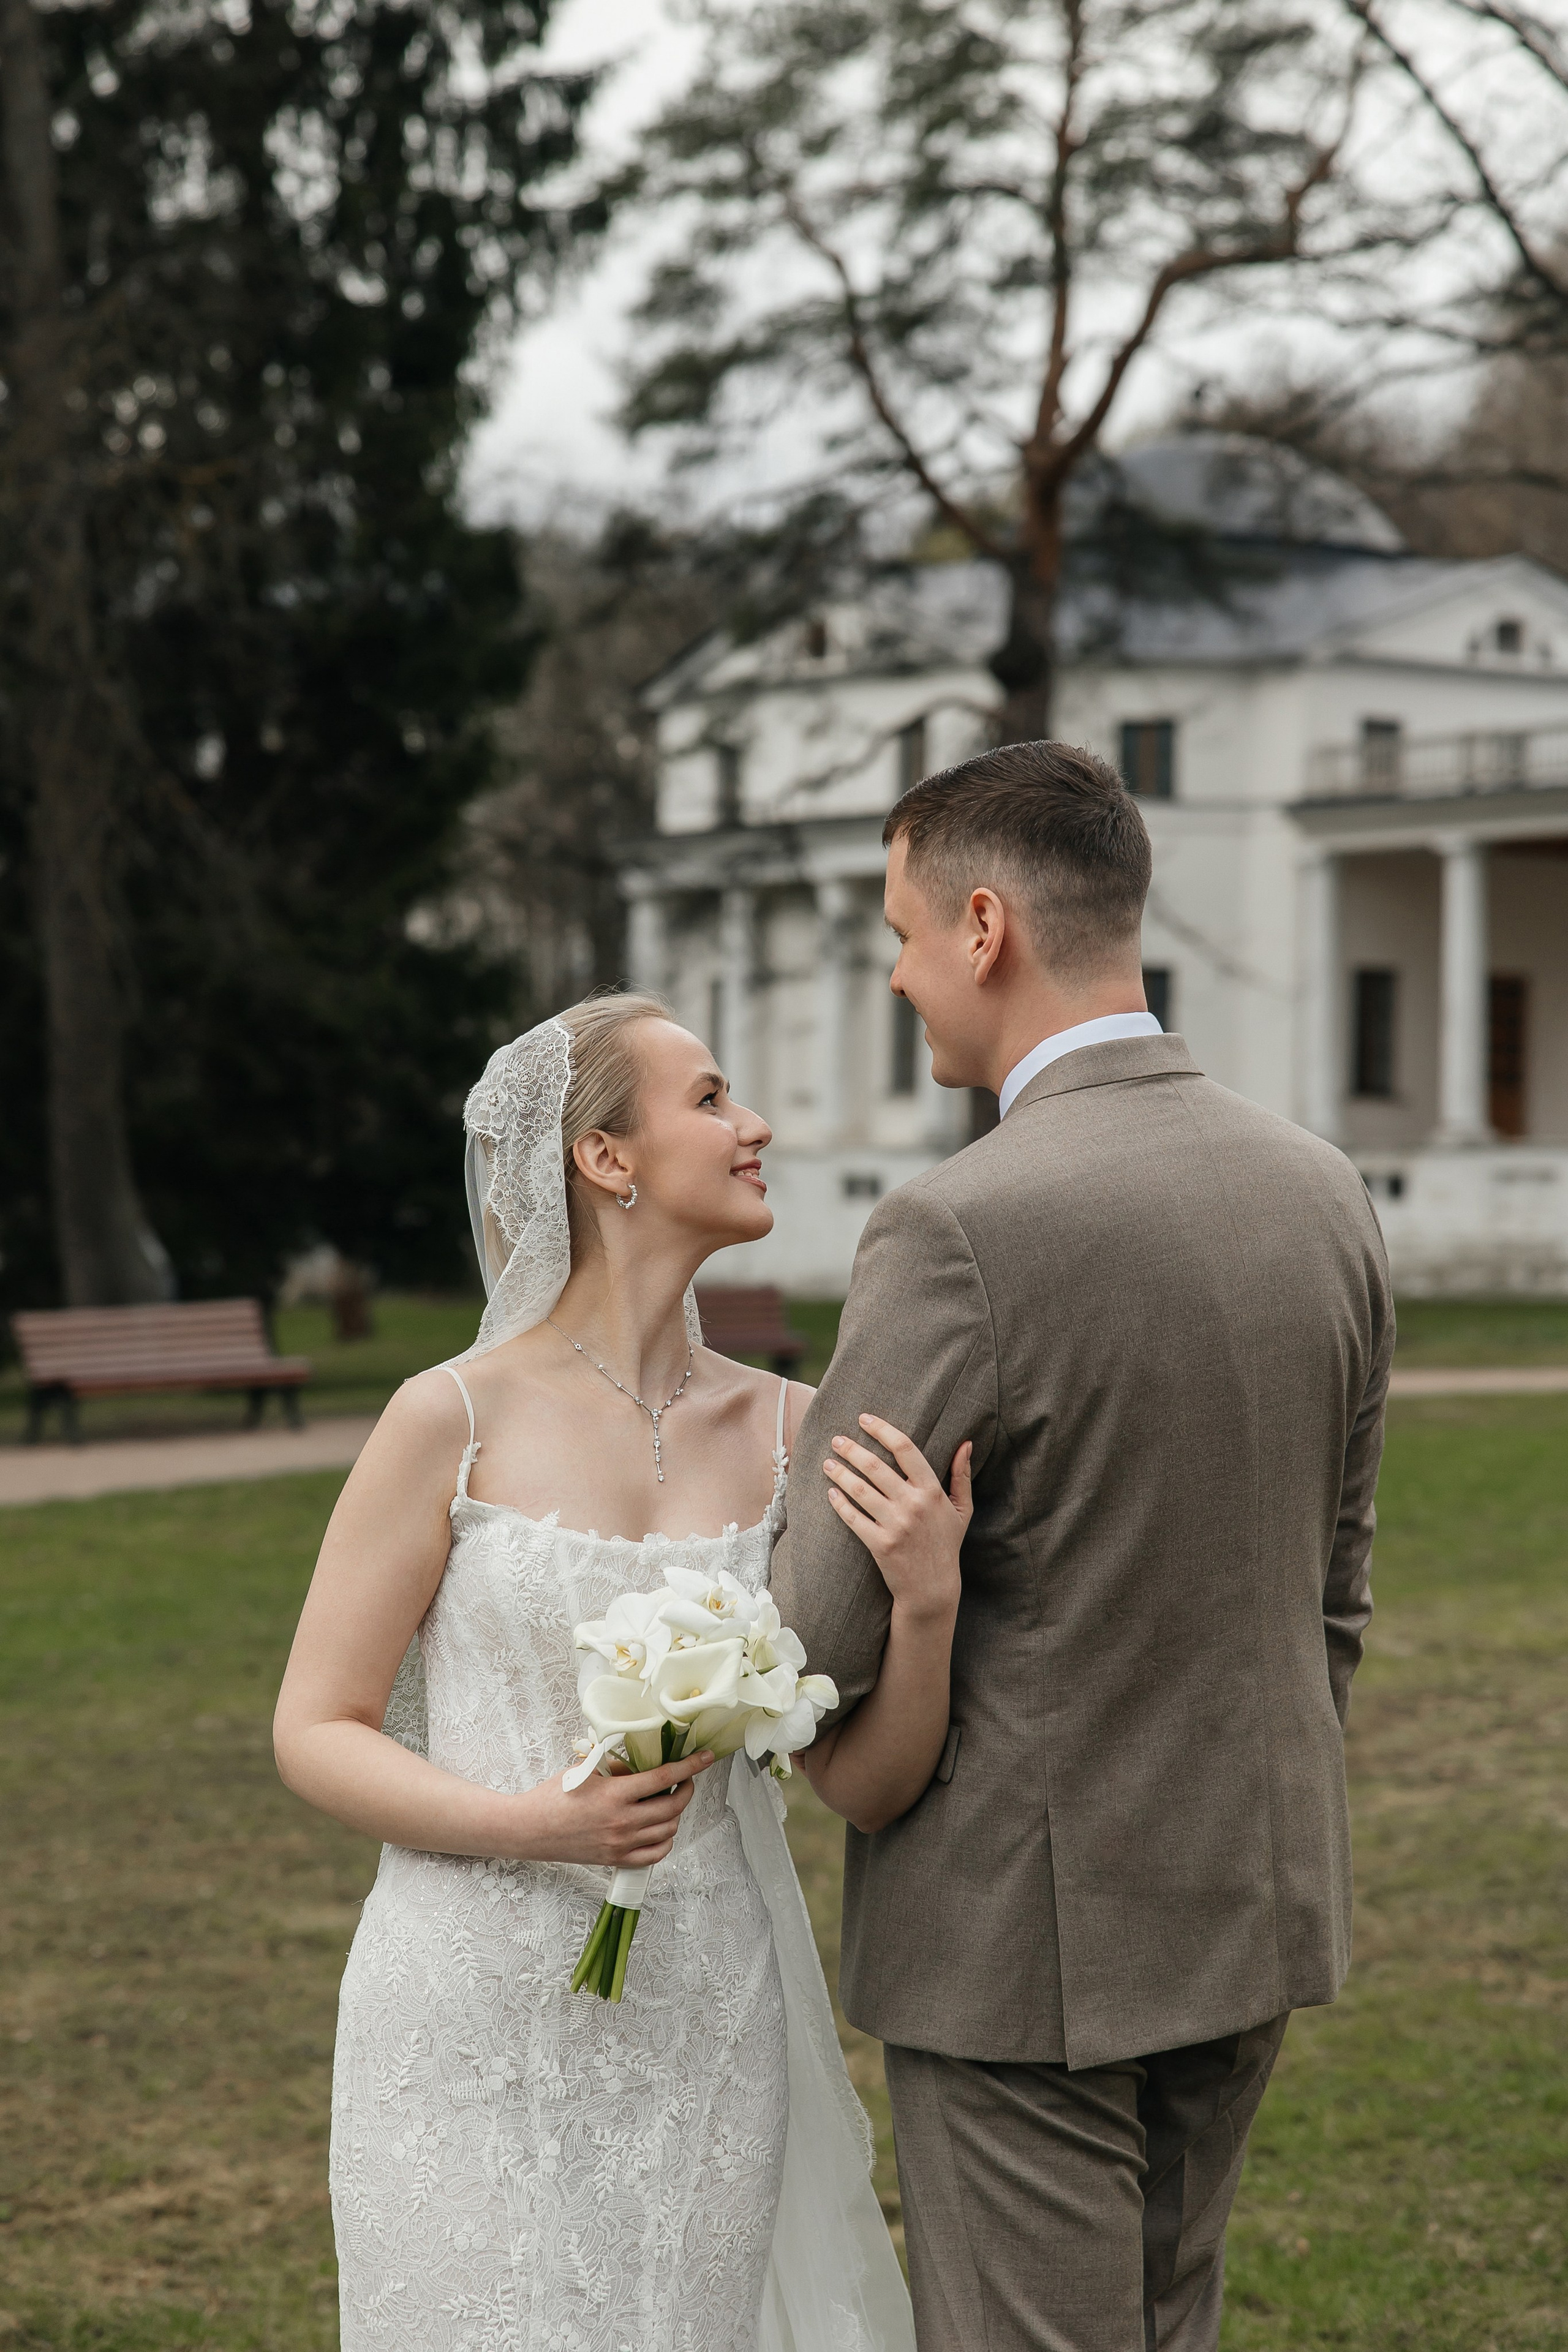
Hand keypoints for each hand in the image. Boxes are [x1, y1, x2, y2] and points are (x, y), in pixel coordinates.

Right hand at [511, 1749, 713, 1867]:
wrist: (530, 1829)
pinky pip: (655, 1854)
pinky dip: (665, 1840)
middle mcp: (622, 1821)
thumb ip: (617, 1766)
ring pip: (668, 1830)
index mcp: (615, 1794)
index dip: (690, 1766)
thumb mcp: (586, 1770)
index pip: (664, 1778)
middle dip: (687, 1789)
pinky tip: (660, 1827)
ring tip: (669, 1801)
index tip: (706, 1758)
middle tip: (684, 1779)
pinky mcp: (616, 1860)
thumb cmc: (554, 1796)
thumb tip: (643, 1764)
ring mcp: (621, 1844)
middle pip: (673, 1807)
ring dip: (676, 1814)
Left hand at [823, 1415, 971, 1621]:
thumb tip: (966, 1443)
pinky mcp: (880, 1544)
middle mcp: (913, 1504)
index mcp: (932, 1491)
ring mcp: (895, 1525)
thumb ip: (961, 1475)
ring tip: (827, 1462)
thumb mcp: (961, 1510)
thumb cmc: (946, 1545)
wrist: (932, 1588)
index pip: (905, 1449)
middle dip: (852, 1449)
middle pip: (875, 1466)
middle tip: (836, 1439)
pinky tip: (831, 1492)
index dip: (882, 1430)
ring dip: (840, 1472)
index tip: (864, 1419)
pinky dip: (839, 1503)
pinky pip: (853, 1518)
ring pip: (860, 1490)